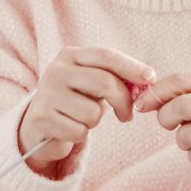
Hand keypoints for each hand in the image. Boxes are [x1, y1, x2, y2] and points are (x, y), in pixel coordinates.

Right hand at [19, 47, 155, 177]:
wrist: (39, 125)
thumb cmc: (75, 100)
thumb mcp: (93, 83)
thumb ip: (115, 78)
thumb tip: (147, 80)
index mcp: (70, 55)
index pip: (107, 55)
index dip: (132, 67)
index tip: (151, 78)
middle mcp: (56, 70)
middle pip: (104, 82)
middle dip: (123, 101)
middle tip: (127, 115)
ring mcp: (46, 93)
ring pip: (92, 112)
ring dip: (95, 121)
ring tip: (82, 118)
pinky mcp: (41, 117)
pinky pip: (79, 131)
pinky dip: (80, 135)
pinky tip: (69, 129)